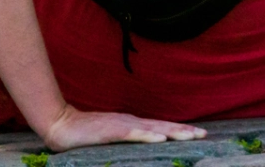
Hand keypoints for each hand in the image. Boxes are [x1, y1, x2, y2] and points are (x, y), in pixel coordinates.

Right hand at [38, 104, 204, 150]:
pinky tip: (160, 139)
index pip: (159, 127)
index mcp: (130, 124)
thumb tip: (143, 143)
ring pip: (152, 129)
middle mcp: (129, 122)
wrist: (60, 124)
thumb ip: (125, 138)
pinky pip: (133, 134)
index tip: (198, 133)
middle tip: (204, 134)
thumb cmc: (84, 133)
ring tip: (191, 136)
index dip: (179, 130)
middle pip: (161, 126)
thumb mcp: (109, 136)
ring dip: (173, 132)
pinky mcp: (111, 131)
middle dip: (184, 131)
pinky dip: (148, 136)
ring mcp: (121, 125)